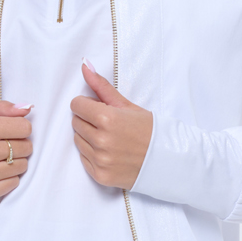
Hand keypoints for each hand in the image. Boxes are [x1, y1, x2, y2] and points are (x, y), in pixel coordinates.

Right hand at [0, 102, 31, 204]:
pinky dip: (8, 179)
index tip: (11, 133)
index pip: (24, 127)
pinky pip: (13, 183)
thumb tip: (27, 108)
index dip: (21, 130)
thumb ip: (0, 110)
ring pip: (21, 166)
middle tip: (3, 148)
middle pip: (25, 147)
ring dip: (15, 163)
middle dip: (19, 146)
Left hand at [70, 62, 152, 189]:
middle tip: (107, 124)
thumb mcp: (127, 105)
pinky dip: (93, 154)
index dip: (87, 104)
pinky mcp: (100, 175)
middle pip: (76, 122)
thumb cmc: (148, 130)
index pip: (76, 105)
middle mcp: (101, 141)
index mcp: (107, 119)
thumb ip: (102, 86)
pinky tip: (109, 152)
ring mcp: (100, 160)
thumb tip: (85, 65)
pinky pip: (83, 159)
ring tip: (109, 138)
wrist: (165, 160)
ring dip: (88, 137)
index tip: (99, 108)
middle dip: (88, 120)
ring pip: (78, 141)